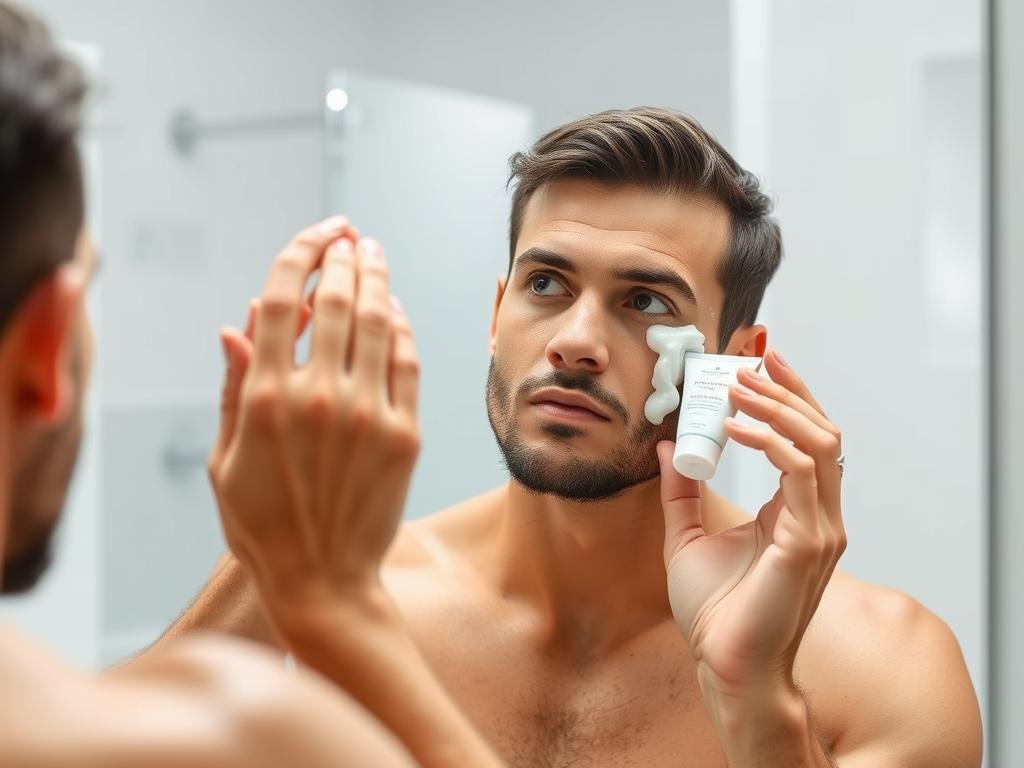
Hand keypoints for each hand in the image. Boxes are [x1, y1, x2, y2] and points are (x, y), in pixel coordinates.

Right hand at [207, 215, 420, 622]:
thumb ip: (235, 388)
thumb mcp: (226, 461)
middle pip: (336, 300)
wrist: (323, 581)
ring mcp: (368, 414)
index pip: (281, 300)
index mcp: (266, 399)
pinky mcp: (405, 434)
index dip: (299, 254)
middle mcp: (319, 398)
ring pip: (377, 323)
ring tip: (373, 254)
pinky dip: (401, 328)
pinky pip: (407, 363)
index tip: (315, 234)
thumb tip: (236, 326)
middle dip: (343, 257)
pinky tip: (394, 310)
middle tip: (349, 237)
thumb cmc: (263, 525)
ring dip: (377, 278)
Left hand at [658, 349, 845, 703]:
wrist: (725, 665)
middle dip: (787, 390)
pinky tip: (734, 427)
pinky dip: (770, 440)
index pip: (806, 440)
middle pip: (822, 431)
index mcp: (795, 514)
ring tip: (739, 387)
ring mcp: (819, 529)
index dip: (787, 397)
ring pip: (820, 443)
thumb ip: (681, 493)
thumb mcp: (688, 537)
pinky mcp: (808, 542)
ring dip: (780, 406)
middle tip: (750, 361)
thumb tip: (669, 448)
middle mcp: (816, 516)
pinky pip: (799, 472)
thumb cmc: (715, 612)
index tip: (758, 362)